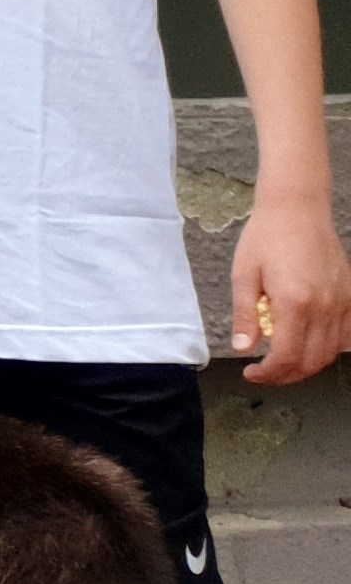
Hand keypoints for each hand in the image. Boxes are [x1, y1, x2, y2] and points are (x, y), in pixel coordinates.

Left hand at [231, 191, 350, 384]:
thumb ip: (245, 315)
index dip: (268, 374)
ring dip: (307, 365)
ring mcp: (342, 302)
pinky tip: (309, 343)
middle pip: (311, 361)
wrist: (297, 209)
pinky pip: (347, 335)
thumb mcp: (243, 275)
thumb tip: (244, 347)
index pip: (287, 357)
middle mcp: (324, 306)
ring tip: (282, 361)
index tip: (251, 373)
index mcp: (294, 302)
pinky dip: (329, 348)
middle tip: (264, 372)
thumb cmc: (266, 237)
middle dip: (285, 375)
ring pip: (331, 352)